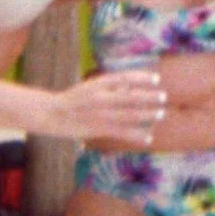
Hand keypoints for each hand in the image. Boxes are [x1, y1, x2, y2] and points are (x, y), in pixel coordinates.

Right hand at [44, 70, 166, 144]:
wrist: (51, 113)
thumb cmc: (73, 99)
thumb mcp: (91, 86)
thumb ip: (110, 86)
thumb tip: (131, 86)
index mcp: (98, 83)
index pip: (124, 78)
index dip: (141, 78)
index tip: (156, 79)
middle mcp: (100, 96)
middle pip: (130, 96)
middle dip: (149, 97)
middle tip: (164, 97)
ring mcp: (100, 113)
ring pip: (128, 114)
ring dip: (146, 114)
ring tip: (160, 113)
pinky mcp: (98, 128)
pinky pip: (121, 132)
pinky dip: (136, 135)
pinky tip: (148, 137)